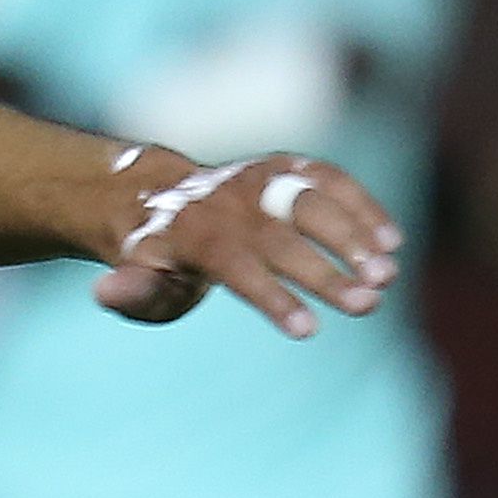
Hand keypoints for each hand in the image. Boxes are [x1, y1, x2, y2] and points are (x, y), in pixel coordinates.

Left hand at [93, 148, 402, 337]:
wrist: (157, 198)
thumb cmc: (154, 259)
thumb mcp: (136, 283)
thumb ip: (133, 294)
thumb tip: (106, 292)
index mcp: (189, 234)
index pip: (235, 265)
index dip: (271, 296)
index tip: (307, 331)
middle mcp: (227, 200)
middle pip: (283, 237)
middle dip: (326, 272)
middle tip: (368, 305)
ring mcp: (258, 178)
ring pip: (312, 201)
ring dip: (354, 235)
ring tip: (387, 276)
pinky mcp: (284, 166)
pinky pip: (329, 178)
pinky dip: (360, 204)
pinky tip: (392, 241)